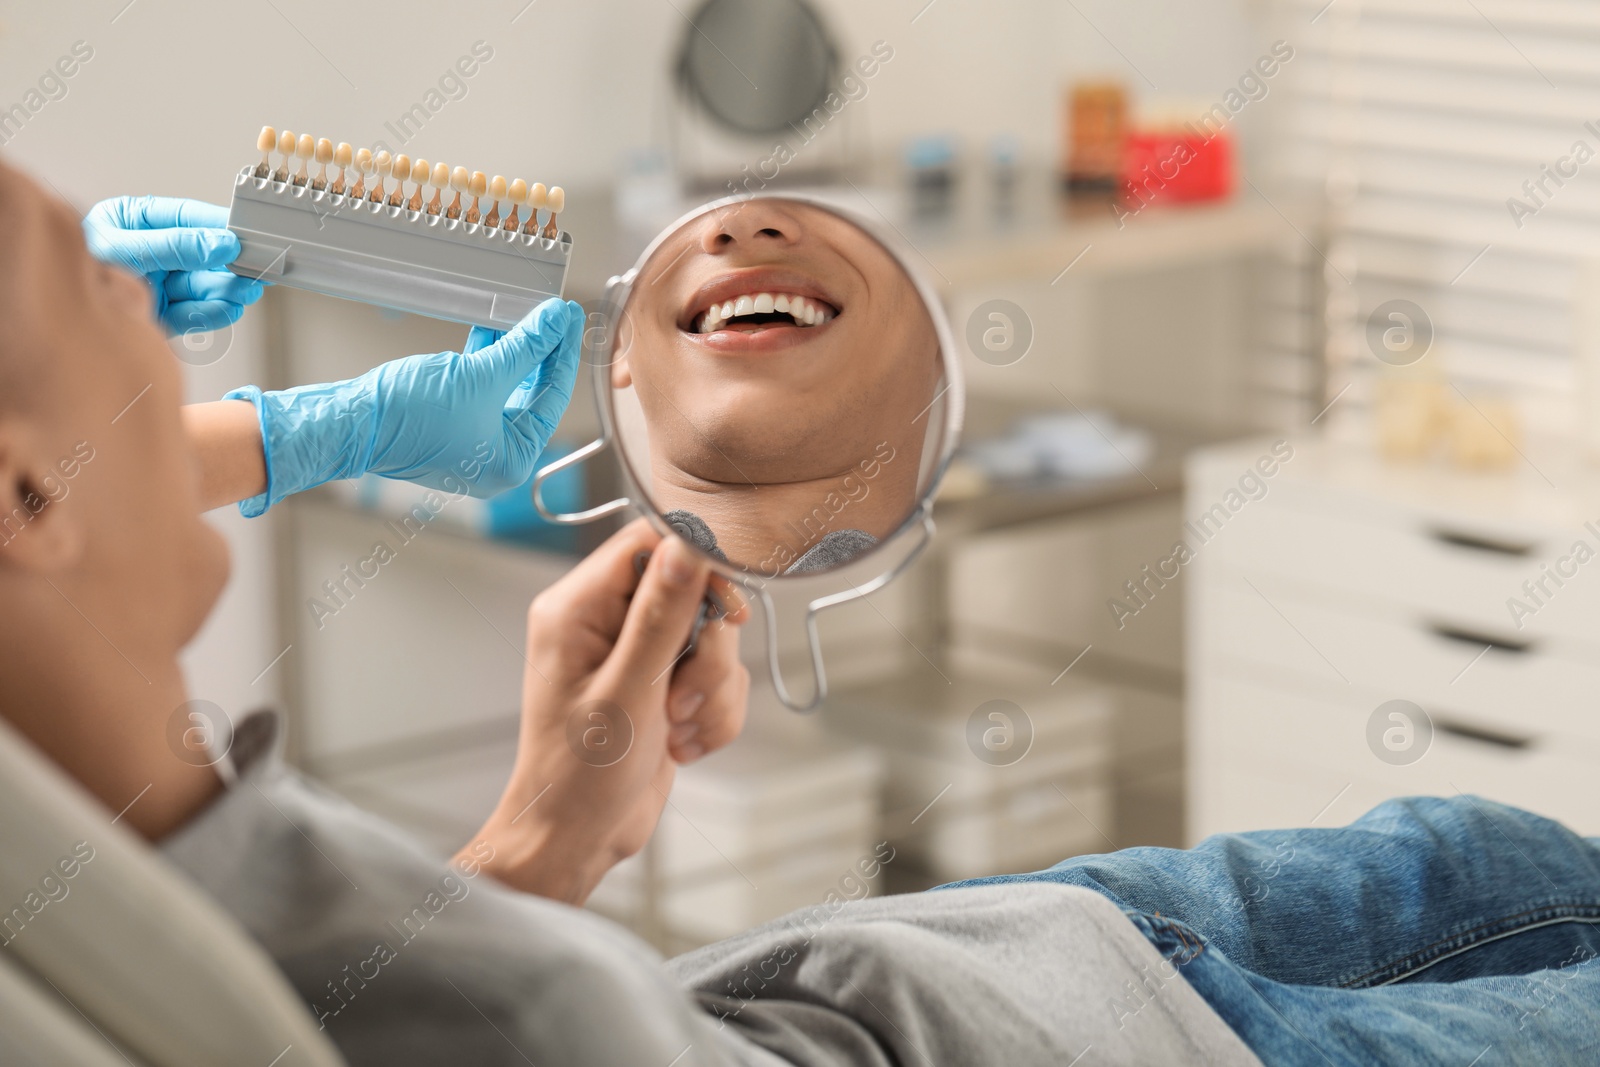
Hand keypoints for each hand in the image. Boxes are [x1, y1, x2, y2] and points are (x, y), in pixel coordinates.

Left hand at [82, 196, 263, 334]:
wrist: (56, 322)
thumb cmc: (75, 272)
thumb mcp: (123, 249)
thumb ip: (173, 246)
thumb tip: (220, 244)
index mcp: (136, 224)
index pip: (186, 219)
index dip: (218, 225)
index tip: (245, 233)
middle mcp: (151, 254)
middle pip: (202, 256)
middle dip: (229, 263)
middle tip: (256, 266)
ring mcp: (159, 285)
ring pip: (204, 285)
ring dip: (227, 289)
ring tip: (245, 290)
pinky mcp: (162, 315)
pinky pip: (196, 313)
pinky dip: (214, 312)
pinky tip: (229, 307)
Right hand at [225, 297, 582, 516]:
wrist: (349, 422)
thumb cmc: (411, 414)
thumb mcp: (480, 375)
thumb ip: (524, 347)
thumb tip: (556, 321)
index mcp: (513, 461)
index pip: (552, 398)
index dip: (562, 352)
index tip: (570, 318)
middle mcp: (494, 458)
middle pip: (530, 393)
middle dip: (540, 350)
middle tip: (554, 313)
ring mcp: (469, 442)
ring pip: (503, 388)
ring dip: (513, 350)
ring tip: (526, 312)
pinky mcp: (446, 424)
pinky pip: (477, 387)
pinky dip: (486, 359)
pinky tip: (492, 327)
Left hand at [462, 520, 750, 902]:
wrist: (578, 839)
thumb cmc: (579, 776)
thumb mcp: (626, 693)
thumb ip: (660, 616)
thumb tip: (687, 545)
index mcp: (578, 607)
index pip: (651, 542)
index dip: (698, 568)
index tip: (726, 611)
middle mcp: (606, 622)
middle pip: (694, 592)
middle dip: (705, 654)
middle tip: (679, 698)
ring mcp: (638, 654)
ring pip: (713, 639)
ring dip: (711, 691)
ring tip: (676, 729)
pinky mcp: (664, 684)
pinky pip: (718, 677)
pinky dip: (714, 714)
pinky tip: (681, 743)